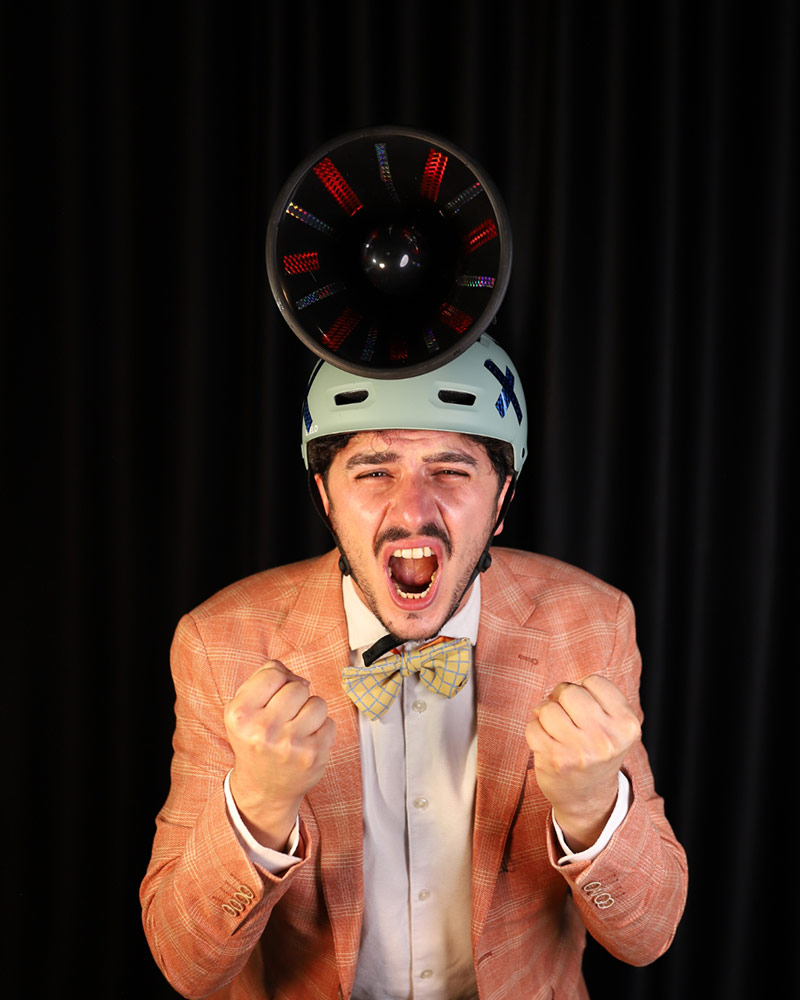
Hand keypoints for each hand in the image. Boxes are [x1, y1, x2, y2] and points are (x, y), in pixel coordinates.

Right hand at [225, 661, 335, 849]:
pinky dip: (322, 729)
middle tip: (285, 717)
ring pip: (318, 703)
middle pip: (298, 687)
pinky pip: (330, 722)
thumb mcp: (243, 708)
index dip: (279, 680)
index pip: (273, 672)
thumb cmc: (256, 741)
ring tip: (297, 728)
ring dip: (311, 712)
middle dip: (296, 697)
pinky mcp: (313, 754)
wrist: (264, 788)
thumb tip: (297, 676)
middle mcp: (263, 730)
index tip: (274, 696)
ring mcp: (290, 743)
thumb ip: (264, 678)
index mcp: (240, 714)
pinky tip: (306, 741)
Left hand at [525, 675, 640, 851]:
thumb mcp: (613, 725)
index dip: (583, 690)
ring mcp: (580, 751)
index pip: (593, 681)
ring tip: (557, 732)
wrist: (589, 798)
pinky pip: (532, 726)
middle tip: (566, 717)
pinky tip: (547, 744)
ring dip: (546, 716)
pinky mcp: (555, 760)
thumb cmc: (596, 750)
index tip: (585, 708)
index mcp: (626, 724)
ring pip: (547, 707)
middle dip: (561, 699)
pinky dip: (534, 731)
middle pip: (568, 691)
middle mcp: (606, 738)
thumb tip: (556, 689)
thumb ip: (595, 699)